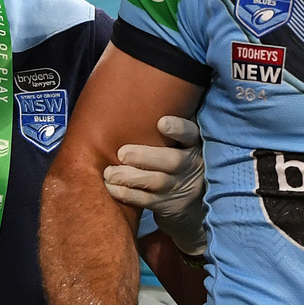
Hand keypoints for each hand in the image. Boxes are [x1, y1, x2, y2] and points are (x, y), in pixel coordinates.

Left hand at [103, 116, 205, 255]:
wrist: (192, 207)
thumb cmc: (176, 163)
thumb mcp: (180, 144)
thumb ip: (166, 128)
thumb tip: (135, 97)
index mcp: (194, 144)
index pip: (191, 133)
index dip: (178, 128)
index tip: (160, 123)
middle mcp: (193, 165)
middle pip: (172, 160)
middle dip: (144, 156)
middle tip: (121, 153)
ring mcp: (183, 188)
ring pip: (157, 181)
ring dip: (129, 177)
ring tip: (109, 173)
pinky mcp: (170, 206)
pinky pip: (147, 200)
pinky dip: (127, 193)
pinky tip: (111, 187)